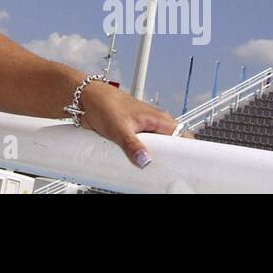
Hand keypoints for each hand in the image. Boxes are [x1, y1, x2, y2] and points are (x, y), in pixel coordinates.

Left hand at [73, 79, 192, 167]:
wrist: (86, 99)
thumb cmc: (104, 102)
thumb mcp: (120, 127)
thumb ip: (132, 145)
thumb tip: (145, 160)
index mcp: (159, 119)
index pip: (182, 137)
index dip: (186, 152)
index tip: (184, 166)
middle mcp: (153, 125)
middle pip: (168, 148)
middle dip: (166, 161)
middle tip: (164, 173)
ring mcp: (142, 132)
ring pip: (153, 151)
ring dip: (151, 161)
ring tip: (149, 172)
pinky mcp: (131, 137)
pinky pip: (140, 151)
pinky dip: (139, 159)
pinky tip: (136, 167)